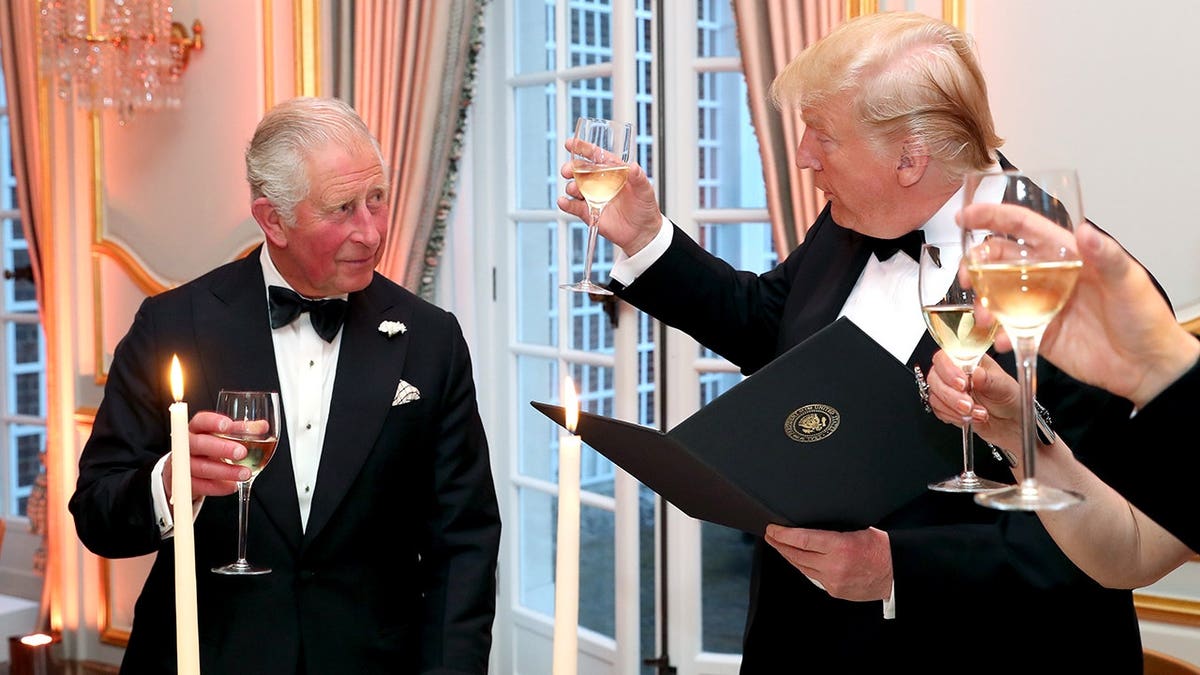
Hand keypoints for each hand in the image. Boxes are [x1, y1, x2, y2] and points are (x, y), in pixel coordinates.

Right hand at [162, 411, 250, 499]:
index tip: (228, 425)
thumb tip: (262, 426)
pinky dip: (218, 487)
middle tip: (241, 452)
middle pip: (199, 444)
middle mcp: (186, 445)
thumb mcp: (225, 437)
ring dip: (225, 471)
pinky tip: (232, 486)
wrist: (189, 471)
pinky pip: (199, 486)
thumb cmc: (210, 448)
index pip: (201, 420)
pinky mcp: (184, 482)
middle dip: (221, 448)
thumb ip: (242, 430)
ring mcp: (182, 464)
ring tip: (245, 473)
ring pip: (200, 467)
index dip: (212, 422)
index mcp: (197, 429)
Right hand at [557, 139, 663, 255]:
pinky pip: (573, 206)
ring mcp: (592, 197)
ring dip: (570, 186)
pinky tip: (563, 201)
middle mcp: (599, 182)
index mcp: (612, 171)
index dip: (583, 149)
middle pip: (580, 170)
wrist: (642, 232)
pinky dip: (565, 203)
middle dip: (571, 168)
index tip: (570, 144)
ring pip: (574, 187)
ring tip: (574, 190)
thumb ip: (639, 178)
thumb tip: (633, 166)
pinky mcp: (588, 212)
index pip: (596, 156)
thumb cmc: (645, 207)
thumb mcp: (645, 190)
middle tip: (568, 170)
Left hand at [763, 524, 892, 601]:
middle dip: (780, 545)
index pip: (802, 540)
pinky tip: (798, 560)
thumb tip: (810, 524)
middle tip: (770, 536)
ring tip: (779, 546)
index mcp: (840, 546)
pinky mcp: (836, 591)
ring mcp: (834, 581)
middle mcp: (834, 566)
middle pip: (797, 555)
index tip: (772, 529)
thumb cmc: (882, 547)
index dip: (783, 534)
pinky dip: (804, 567)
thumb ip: (833, 531)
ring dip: (789, 556)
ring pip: (802, 568)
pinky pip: (813, 578)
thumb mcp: (859, 529)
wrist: (898, 572)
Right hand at [927, 351, 1023, 458]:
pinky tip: (970, 417)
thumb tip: (976, 373)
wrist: (1011, 423)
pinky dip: (953, 417)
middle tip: (969, 404)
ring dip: (954, 408)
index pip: (945, 357)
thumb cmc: (1010, 399)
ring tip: (976, 412)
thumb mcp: (1005, 386)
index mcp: (969, 360)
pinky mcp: (947, 406)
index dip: (948, 370)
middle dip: (951, 395)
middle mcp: (956, 373)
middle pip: (935, 377)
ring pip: (935, 396)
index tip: (962, 384)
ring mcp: (950, 390)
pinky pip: (938, 410)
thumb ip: (990, 380)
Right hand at [958, 204, 1199, 406]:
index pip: (1023, 228)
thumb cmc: (1145, 319)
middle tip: (967, 276)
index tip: (966, 216)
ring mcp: (1040, 305)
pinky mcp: (1036, 332)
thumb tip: (1085, 232)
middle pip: (999, 260)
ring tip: (984, 316)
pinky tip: (1004, 341)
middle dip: (976, 263)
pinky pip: (1007, 329)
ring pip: (996, 294)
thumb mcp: (1129, 282)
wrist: (1146, 367)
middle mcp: (1048, 276)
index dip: (992, 217)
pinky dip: (999, 334)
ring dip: (982, 301)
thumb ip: (1106, 256)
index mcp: (1067, 254)